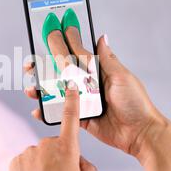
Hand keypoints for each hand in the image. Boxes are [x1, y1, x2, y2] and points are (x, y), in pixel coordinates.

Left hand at [11, 81, 96, 170]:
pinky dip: (30, 168)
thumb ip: (83, 162)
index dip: (72, 101)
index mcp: (67, 149)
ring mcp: (28, 152)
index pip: (71, 119)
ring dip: (43, 164)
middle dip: (59, 156)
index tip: (70, 86)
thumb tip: (73, 157)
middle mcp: (46, 146)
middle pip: (55, 144)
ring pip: (39, 153)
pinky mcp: (15, 160)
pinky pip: (27, 159)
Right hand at [25, 35, 160, 155]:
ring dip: (43, 91)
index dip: (62, 47)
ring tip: (32, 90)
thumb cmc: (136, 103)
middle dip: (45, 69)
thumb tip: (102, 37)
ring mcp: (84, 102)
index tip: (48, 37)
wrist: (140, 133)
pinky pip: (62, 113)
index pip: (76, 56)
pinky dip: (49, 112)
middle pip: (62, 74)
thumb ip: (107, 60)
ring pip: (59, 93)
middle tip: (30, 67)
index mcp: (99, 72)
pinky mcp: (82, 118)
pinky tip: (38, 110)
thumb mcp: (121, 77)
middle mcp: (90, 85)